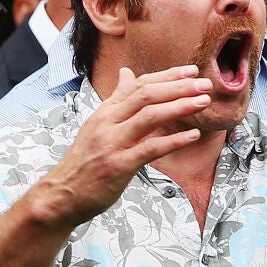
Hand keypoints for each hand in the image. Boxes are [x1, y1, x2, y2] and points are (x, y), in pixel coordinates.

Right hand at [27, 66, 210, 229]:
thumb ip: (116, 100)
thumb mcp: (97, 125)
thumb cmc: (83, 162)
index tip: (191, 71)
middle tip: (205, 84)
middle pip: (147, 95)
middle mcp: (107, 123)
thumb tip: (127, 72)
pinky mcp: (118, 166)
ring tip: (203, 102)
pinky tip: (193, 135)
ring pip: (150, 116)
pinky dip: (174, 140)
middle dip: (179, 87)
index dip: (167, 76)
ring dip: (180, 107)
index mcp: (105, 112)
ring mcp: (112, 143)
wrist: (62, 194)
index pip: (139, 85)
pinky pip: (150, 149)